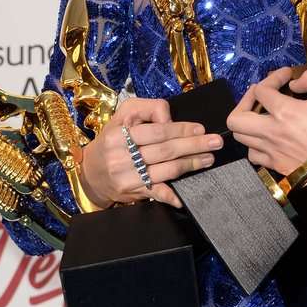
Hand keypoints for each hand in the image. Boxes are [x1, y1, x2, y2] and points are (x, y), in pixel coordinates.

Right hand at [79, 97, 222, 207]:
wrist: (90, 171)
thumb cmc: (112, 139)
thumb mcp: (125, 114)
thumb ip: (149, 109)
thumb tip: (171, 120)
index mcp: (120, 135)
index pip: (158, 131)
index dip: (182, 130)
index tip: (201, 129)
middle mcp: (122, 157)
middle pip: (166, 151)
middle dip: (194, 146)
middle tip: (215, 142)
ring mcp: (127, 177)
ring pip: (166, 170)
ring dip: (191, 165)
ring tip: (209, 158)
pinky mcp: (132, 192)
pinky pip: (155, 193)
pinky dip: (170, 196)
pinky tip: (183, 196)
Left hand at [227, 67, 306, 192]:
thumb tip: (294, 83)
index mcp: (285, 112)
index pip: (261, 90)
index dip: (272, 77)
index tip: (286, 76)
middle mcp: (272, 134)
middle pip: (235, 119)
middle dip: (244, 101)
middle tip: (261, 96)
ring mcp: (273, 153)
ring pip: (241, 139)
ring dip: (249, 123)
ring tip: (263, 116)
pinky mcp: (278, 167)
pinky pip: (254, 155)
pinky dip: (256, 144)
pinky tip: (270, 137)